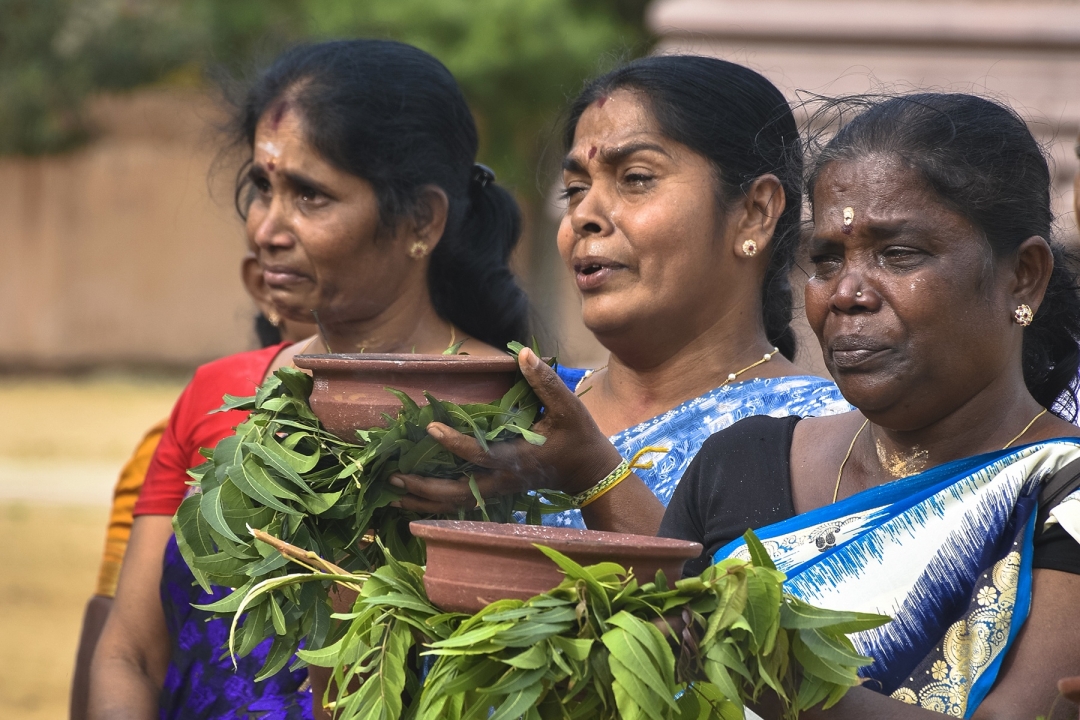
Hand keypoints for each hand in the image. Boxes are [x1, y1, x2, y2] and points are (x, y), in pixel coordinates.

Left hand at [389, 348, 622, 513]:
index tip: (431, 428)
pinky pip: (461, 502)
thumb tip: (523, 353)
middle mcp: (504, 480)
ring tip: (392, 491)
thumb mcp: (568, 407)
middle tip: (395, 474)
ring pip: (456, 502)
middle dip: (425, 486)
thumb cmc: (578, 437)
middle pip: (459, 492)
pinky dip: (435, 502)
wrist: (588, 471)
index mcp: (519, 459)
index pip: (482, 454)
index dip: (456, 444)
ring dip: (424, 499)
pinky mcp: (496, 491)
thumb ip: (544, 382)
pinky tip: (411, 499)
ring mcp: (499, 490)